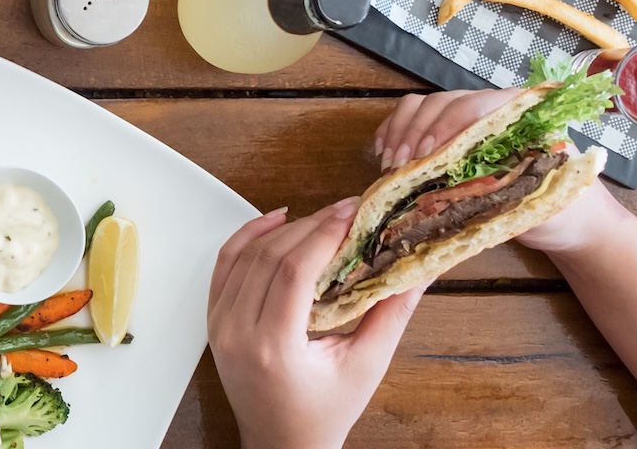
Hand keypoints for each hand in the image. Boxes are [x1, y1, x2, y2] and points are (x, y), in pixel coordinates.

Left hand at [208, 200, 425, 448]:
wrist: (283, 445)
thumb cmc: (324, 413)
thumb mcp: (366, 366)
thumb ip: (392, 314)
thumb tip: (422, 271)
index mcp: (272, 347)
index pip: (293, 271)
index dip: (322, 233)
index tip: (350, 212)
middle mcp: (236, 333)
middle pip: (268, 257)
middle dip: (309, 226)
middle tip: (343, 211)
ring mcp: (219, 326)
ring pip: (243, 256)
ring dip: (281, 230)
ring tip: (318, 218)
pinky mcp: (214, 321)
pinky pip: (224, 267)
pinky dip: (247, 240)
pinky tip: (274, 223)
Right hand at [371, 87, 626, 253]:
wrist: (576, 224)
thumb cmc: (566, 214)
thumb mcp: (541, 204)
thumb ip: (504, 191)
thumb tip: (452, 189)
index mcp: (524, 117)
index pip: (476, 106)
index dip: (445, 127)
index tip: (424, 157)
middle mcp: (495, 110)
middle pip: (443, 103)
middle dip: (416, 134)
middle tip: (400, 169)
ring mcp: (472, 120)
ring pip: (424, 107)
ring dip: (401, 133)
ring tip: (391, 167)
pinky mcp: (455, 136)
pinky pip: (418, 119)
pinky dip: (397, 132)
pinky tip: (385, 154)